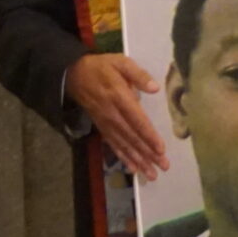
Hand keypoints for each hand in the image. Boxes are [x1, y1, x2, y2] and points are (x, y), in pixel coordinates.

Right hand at [65, 53, 168, 180]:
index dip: (148, 135)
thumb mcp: (120, 61)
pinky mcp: (101, 126)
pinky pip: (113, 144)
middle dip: (148, 153)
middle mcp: (112, 113)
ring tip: (152, 174)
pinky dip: (123, 157)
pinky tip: (133, 168)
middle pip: (132, 136)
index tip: (161, 149)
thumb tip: (155, 88)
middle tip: (163, 167)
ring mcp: (105, 122)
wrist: (74, 73)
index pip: (136, 119)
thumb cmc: (102, 67)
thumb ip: (138, 74)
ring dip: (138, 160)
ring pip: (123, 144)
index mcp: (119, 96)